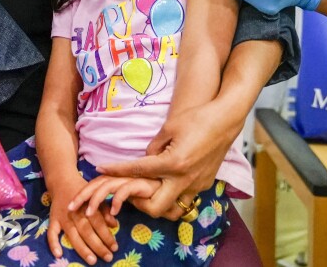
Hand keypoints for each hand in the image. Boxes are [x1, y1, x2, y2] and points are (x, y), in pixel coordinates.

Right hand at [47, 177, 118, 264]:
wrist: (63, 180)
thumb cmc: (84, 190)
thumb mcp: (97, 195)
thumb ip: (105, 209)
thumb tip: (114, 224)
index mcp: (87, 206)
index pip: (99, 223)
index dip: (107, 236)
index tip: (115, 247)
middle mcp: (75, 213)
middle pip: (87, 232)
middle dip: (98, 246)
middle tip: (108, 258)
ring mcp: (63, 217)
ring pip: (73, 235)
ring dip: (82, 249)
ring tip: (92, 260)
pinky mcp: (53, 219)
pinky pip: (51, 232)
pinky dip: (53, 243)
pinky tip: (58, 254)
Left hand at [66, 174, 161, 217]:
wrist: (174, 177)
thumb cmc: (155, 189)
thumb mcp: (133, 196)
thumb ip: (121, 199)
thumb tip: (108, 211)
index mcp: (118, 178)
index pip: (96, 184)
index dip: (83, 193)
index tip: (70, 205)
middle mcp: (122, 177)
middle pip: (97, 184)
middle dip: (82, 195)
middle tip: (70, 208)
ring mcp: (131, 178)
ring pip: (108, 186)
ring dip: (96, 200)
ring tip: (88, 213)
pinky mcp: (142, 183)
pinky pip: (126, 191)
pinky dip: (118, 200)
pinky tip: (114, 212)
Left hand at [95, 108, 237, 219]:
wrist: (226, 120)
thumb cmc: (196, 118)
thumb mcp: (169, 128)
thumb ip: (154, 148)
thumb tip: (146, 160)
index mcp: (173, 163)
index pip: (137, 170)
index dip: (116, 169)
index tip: (100, 168)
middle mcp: (184, 179)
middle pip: (154, 207)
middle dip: (137, 202)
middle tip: (127, 189)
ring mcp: (197, 185)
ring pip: (171, 208)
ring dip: (157, 201)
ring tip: (146, 188)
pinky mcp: (205, 184)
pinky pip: (184, 197)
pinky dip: (172, 193)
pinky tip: (166, 181)